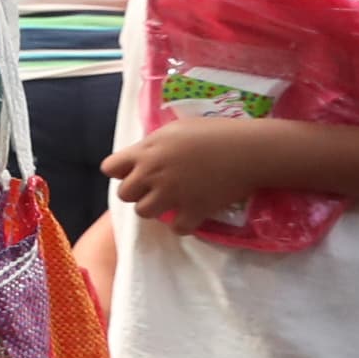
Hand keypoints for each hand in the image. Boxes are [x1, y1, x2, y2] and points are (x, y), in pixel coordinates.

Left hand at [102, 117, 278, 230]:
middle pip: (124, 193)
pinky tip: (190, 214)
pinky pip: (176, 228)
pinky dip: (182, 224)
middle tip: (155, 187)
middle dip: (137, 191)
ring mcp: (172, 195)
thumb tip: (141, 154)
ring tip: (170, 201)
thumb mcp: (175, 129)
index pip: (109, 167)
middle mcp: (153, 175)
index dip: (120, 171)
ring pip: (143, 212)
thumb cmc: (214, 133)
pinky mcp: (193, 211)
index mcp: (146, 152)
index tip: (135, 170)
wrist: (249, 151)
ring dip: (155, 208)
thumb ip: (153, 144)